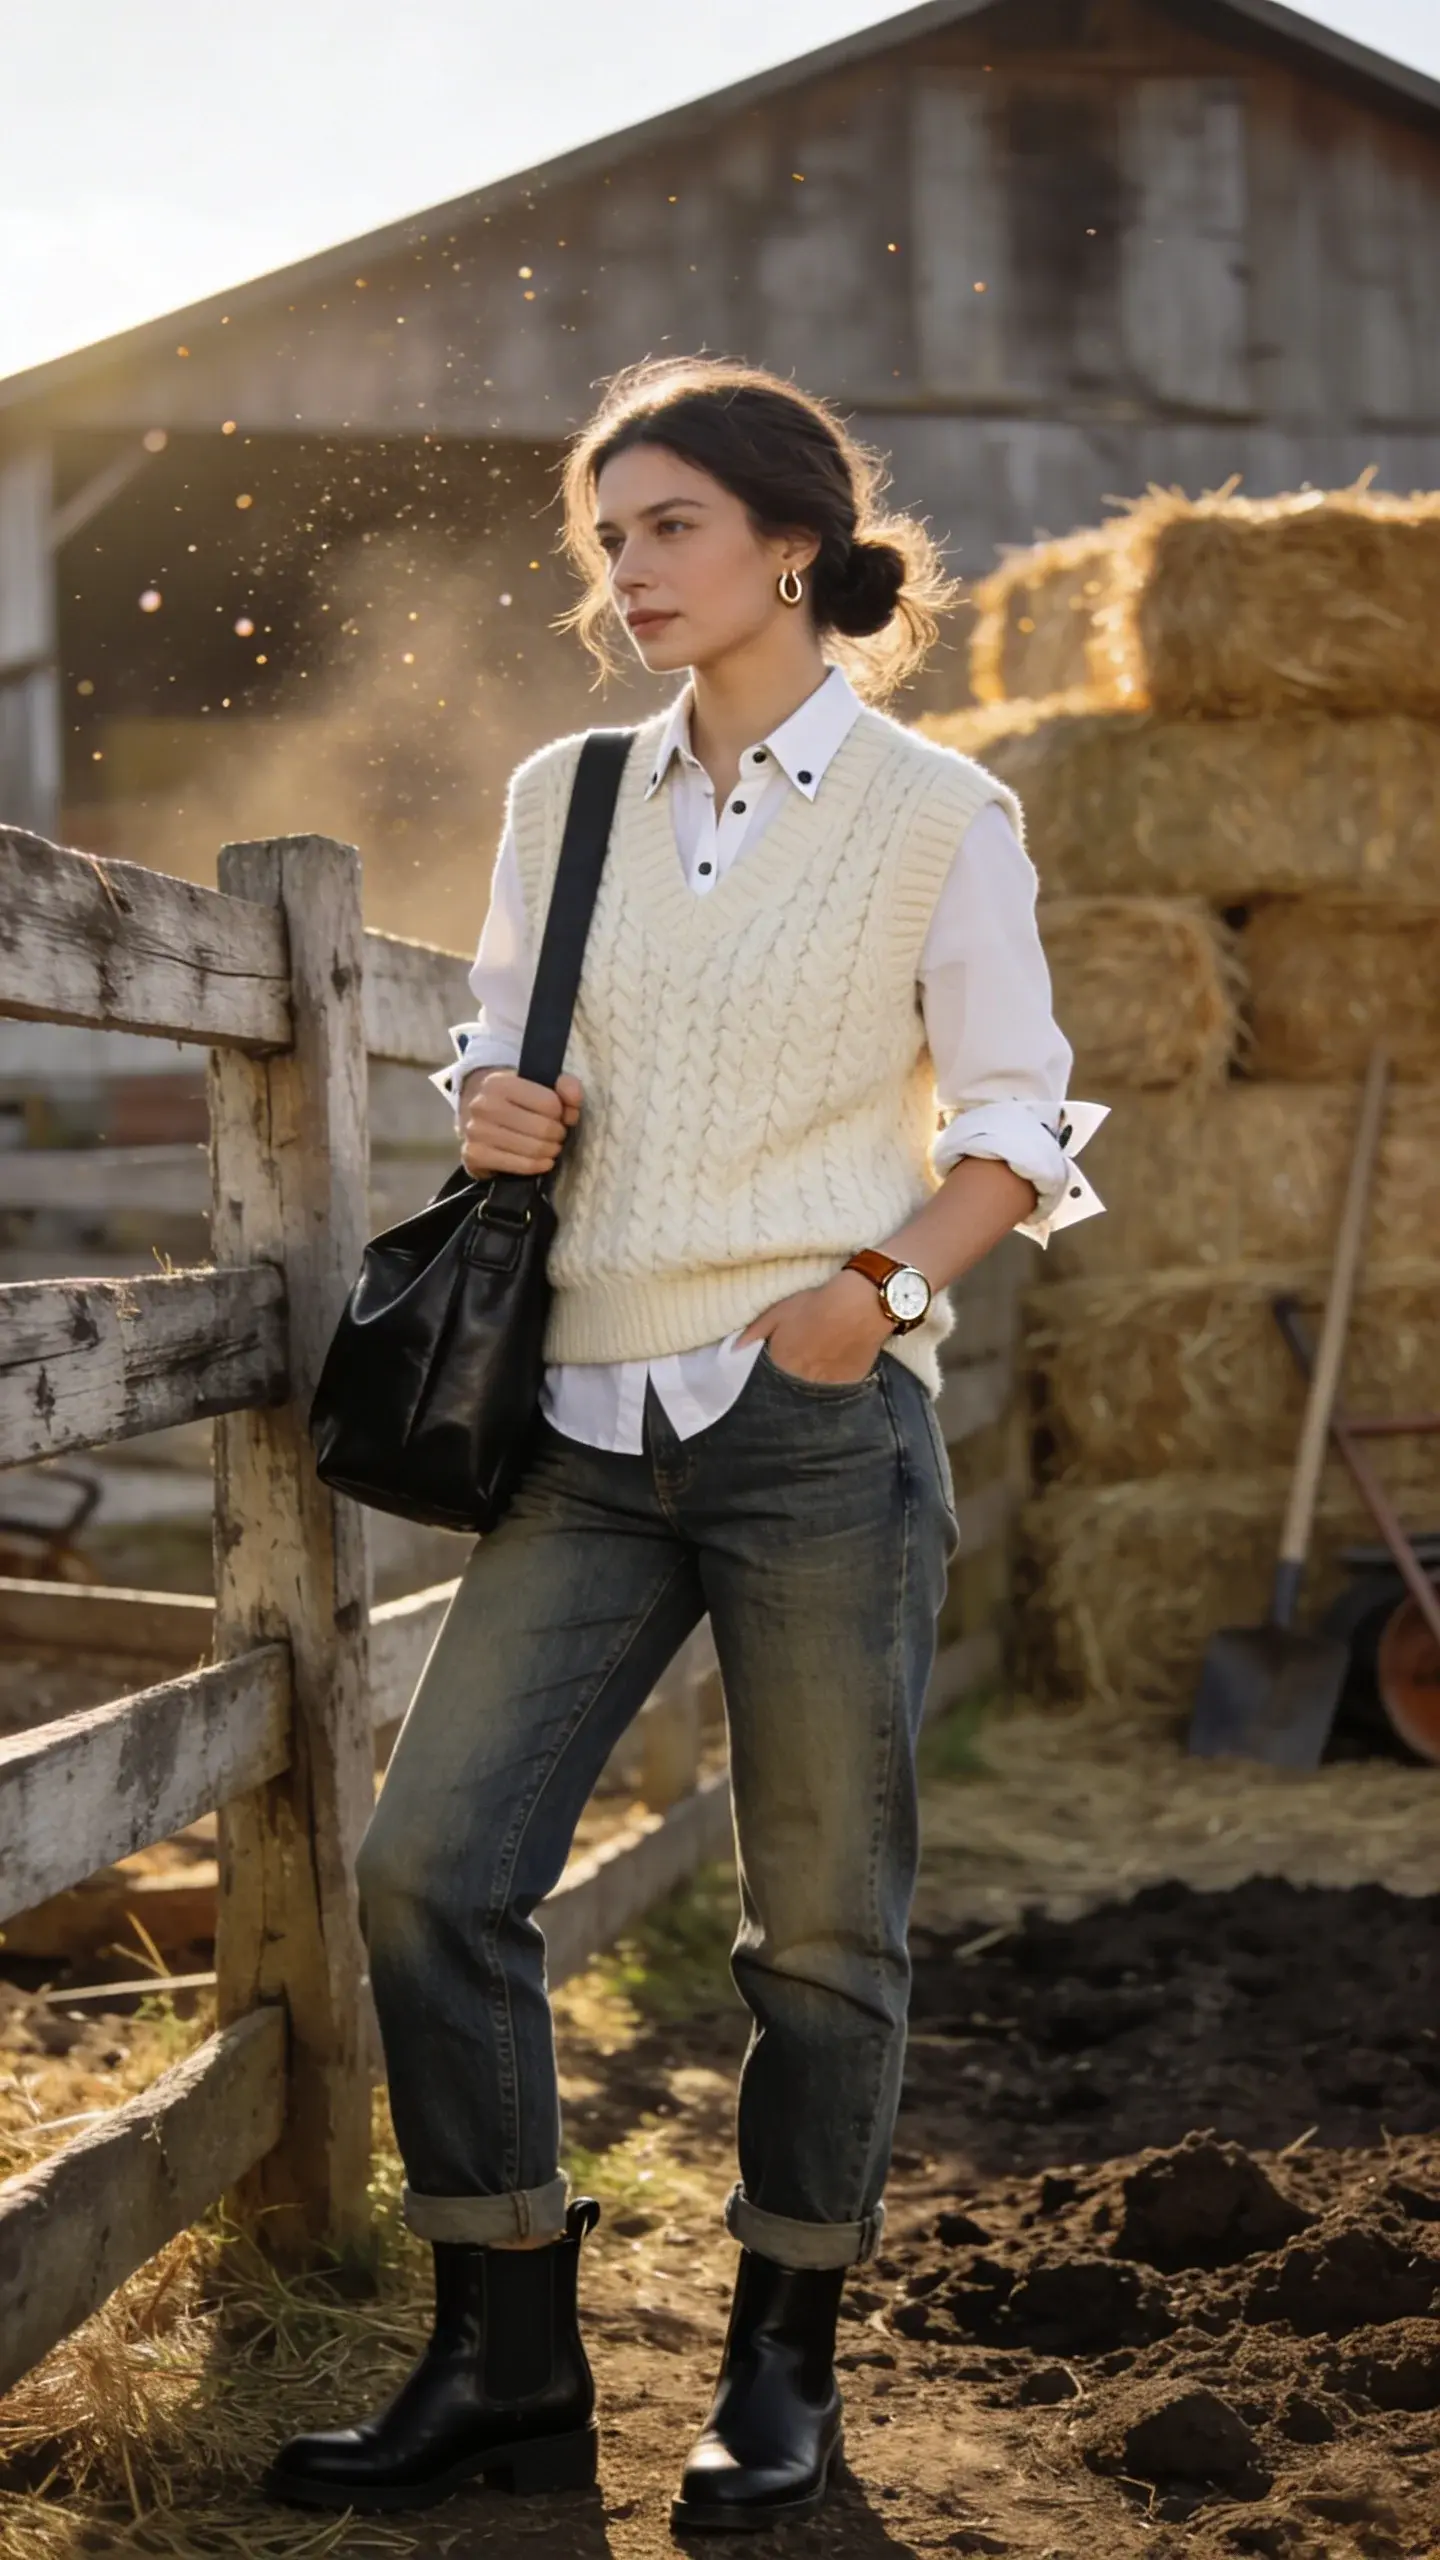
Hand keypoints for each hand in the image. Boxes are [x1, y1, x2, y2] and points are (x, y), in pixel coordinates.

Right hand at [458, 1067, 582, 1178]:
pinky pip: (520, 1166)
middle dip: (558, 1135)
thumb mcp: (538, 1085)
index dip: (561, 1112)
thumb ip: (565, 1086)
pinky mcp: (474, 1155)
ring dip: (550, 1151)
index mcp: (499, 1083)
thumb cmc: (514, 1101)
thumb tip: (575, 1100)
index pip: (550, 1103)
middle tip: (557, 1135)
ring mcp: (476, 1132)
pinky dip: (538, 1166)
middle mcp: (483, 1105)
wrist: (476, 1118)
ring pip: (534, 1149)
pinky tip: (543, 1162)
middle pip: (543, 1128)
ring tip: (550, 1147)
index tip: (558, 1116)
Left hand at [736, 1271, 893, 1382]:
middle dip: (791, 1376)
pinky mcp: (848, 1385)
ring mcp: (826, 1386)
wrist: (857, 1306)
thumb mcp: (777, 1312)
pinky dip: (833, 1379)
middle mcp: (801, 1382)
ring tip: (819, 1360)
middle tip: (801, 1357)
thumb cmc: (814, 1305)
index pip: (768, 1379)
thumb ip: (754, 1333)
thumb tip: (733, 1350)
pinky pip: (836, 1387)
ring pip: (813, 1389)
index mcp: (780, 1365)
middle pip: (790, 1386)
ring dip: (811, 1380)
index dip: (772, 1370)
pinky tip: (837, 1362)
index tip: (778, 1360)